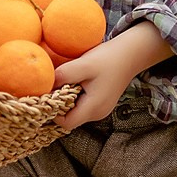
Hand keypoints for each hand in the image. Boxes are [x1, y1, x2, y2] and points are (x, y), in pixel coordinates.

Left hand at [51, 22, 171, 130]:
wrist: (130, 53)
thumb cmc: (108, 59)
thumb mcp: (84, 65)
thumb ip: (64, 75)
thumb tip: (45, 85)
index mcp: (93, 108)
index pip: (66, 123)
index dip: (53, 112)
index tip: (47, 95)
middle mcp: (97, 114)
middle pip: (70, 118)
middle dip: (59, 104)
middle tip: (55, 85)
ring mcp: (101, 110)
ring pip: (76, 111)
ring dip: (67, 99)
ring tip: (67, 81)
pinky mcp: (102, 103)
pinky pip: (83, 105)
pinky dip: (75, 96)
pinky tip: (76, 81)